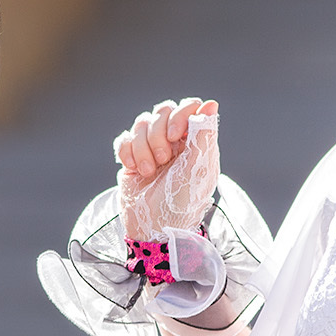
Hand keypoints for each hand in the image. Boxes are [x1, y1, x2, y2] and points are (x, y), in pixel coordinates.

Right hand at [114, 98, 220, 239]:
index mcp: (196, 141)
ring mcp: (152, 148)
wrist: (153, 230)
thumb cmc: (182, 206)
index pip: (190, 107)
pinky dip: (127, 153)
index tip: (176, 136)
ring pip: (142, 123)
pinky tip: (134, 170)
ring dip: (143, 147)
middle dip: (158, 134)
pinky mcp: (132, 157)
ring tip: (149, 172)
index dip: (180, 115)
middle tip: (162, 160)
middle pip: (163, 111)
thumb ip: (204, 137)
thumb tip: (211, 104)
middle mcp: (175, 141)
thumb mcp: (197, 172)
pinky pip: (124, 138)